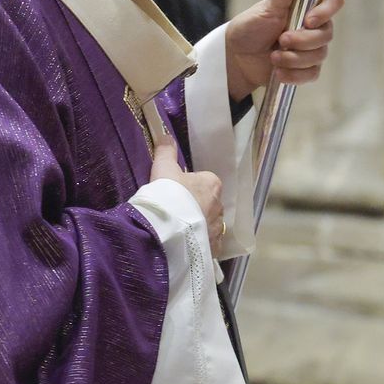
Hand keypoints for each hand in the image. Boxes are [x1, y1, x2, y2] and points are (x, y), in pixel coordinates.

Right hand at [149, 135, 226, 256]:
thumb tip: (166, 135)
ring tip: (179, 229)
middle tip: (175, 210)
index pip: (205, 181)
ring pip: (209, 224)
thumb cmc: (168, 193)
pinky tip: (185, 244)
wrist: (167, 228)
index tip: (175, 191)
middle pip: (209, 203)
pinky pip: (207, 243)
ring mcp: (218, 228)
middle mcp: (220, 206)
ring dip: (199, 225)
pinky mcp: (213, 248)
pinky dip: (199, 243)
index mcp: (212, 184)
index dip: (190, 185)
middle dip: (196, 206)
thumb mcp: (163, 168)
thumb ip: (166, 151)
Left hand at [225, 0, 344, 99]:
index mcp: (308, 5)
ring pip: (319, 54)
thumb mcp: (267, 6)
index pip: (334, 1)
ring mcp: (311, 47)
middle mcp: (314, 25)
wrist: (236, 56)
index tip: (308, 20)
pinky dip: (294, 74)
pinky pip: (312, 73)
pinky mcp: (305, 67)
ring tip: (273, 57)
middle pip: (327, 33)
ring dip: (295, 58)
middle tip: (281, 40)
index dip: (326, 11)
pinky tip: (278, 72)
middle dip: (303, 40)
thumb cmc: (250, 26)